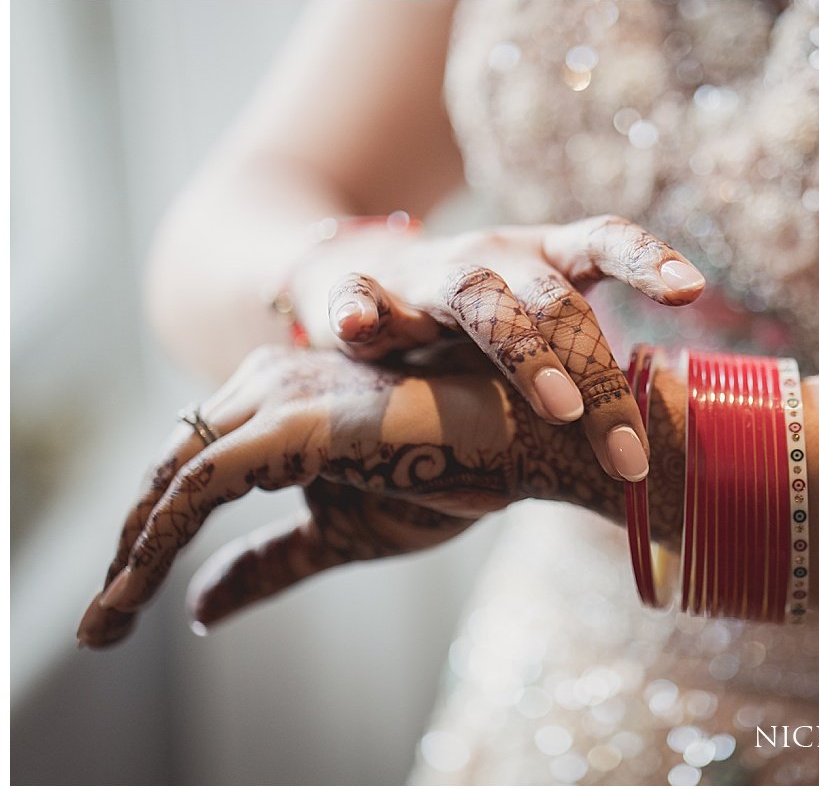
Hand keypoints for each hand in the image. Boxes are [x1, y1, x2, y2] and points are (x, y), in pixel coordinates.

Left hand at [75, 345, 623, 647]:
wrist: (529, 445)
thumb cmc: (454, 477)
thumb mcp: (343, 534)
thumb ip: (273, 561)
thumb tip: (199, 607)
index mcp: (285, 400)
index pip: (198, 467)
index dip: (154, 531)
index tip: (125, 599)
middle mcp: (271, 381)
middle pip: (174, 467)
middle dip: (131, 544)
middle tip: (103, 623)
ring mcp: (279, 396)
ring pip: (174, 477)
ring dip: (133, 552)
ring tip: (108, 622)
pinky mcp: (292, 422)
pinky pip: (200, 486)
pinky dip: (158, 541)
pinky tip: (137, 592)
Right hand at [299, 215, 704, 482]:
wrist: (360, 286)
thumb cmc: (471, 330)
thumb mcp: (533, 339)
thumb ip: (583, 377)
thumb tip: (648, 462)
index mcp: (545, 262)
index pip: (603, 242)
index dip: (645, 259)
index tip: (690, 291)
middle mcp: (496, 259)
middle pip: (555, 301)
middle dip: (598, 373)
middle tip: (627, 450)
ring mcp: (431, 274)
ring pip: (479, 297)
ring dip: (523, 348)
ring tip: (561, 408)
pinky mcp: (365, 294)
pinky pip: (359, 295)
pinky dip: (358, 308)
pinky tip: (354, 328)